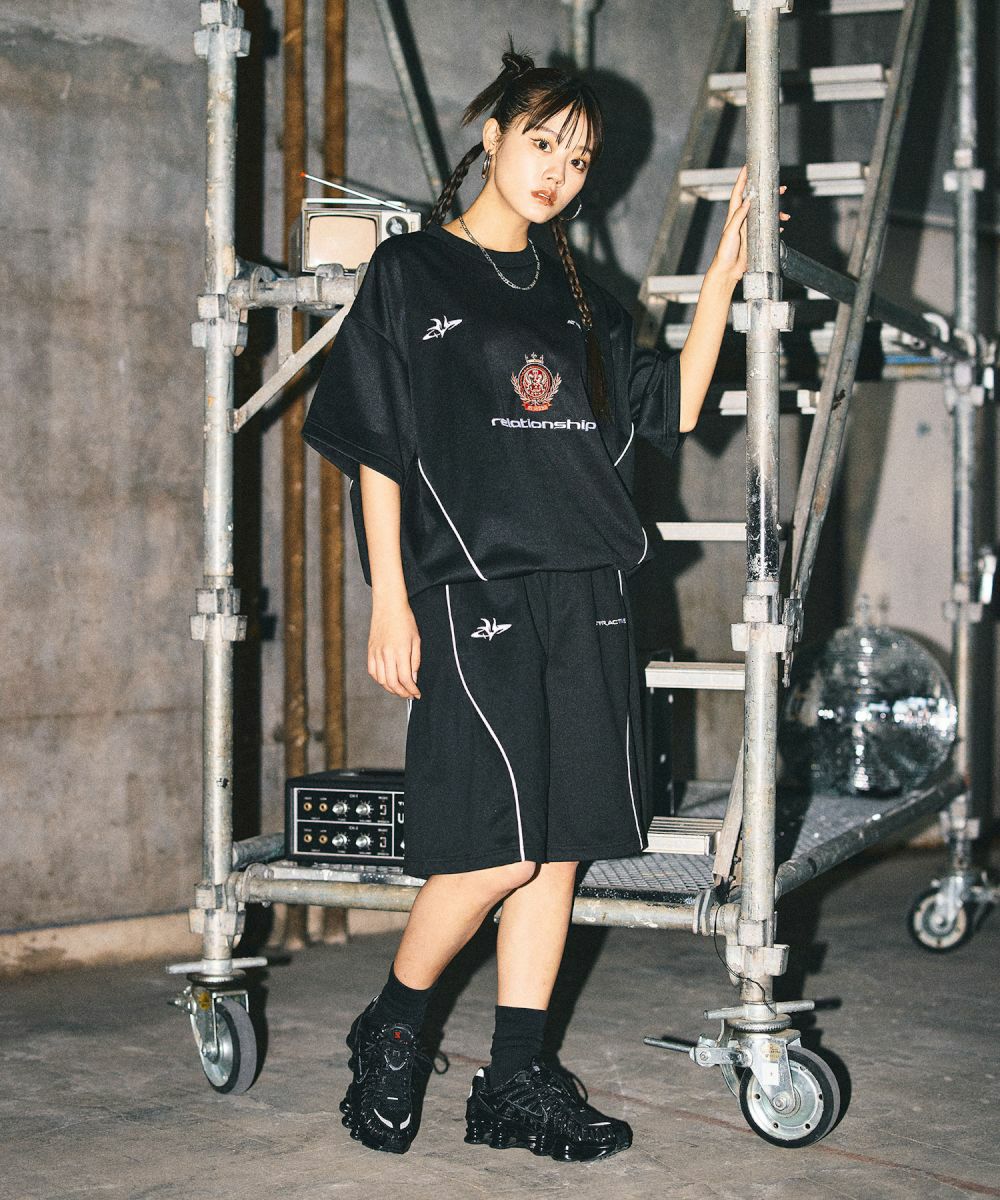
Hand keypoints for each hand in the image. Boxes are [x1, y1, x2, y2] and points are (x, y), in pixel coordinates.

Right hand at [368, 598, 421, 698]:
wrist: (388, 606)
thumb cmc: (405, 620)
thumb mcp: (416, 640)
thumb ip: (415, 661)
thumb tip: (413, 679)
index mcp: (400, 651)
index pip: (405, 679)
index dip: (412, 690)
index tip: (417, 694)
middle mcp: (386, 654)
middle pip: (392, 683)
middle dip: (402, 693)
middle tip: (409, 695)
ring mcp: (376, 653)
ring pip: (381, 680)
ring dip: (391, 689)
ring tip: (399, 689)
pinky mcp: (370, 651)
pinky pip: (372, 672)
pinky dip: (379, 680)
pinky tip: (387, 680)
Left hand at [709, 163, 790, 285]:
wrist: (727, 272)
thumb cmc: (725, 253)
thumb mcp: (730, 233)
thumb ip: (738, 217)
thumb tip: (747, 201)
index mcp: (734, 216)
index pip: (739, 193)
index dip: (742, 179)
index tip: (747, 166)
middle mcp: (742, 220)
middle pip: (757, 201)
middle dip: (768, 193)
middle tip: (781, 188)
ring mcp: (749, 228)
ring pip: (765, 214)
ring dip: (776, 213)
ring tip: (786, 215)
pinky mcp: (754, 238)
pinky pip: (767, 228)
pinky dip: (775, 226)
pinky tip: (781, 227)